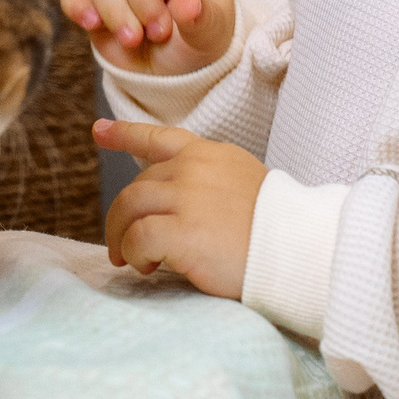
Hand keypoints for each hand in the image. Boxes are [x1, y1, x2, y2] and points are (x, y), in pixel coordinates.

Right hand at [58, 0, 235, 74]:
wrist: (172, 75)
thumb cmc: (196, 43)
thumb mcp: (212, 35)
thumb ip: (203, 19)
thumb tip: (188, 4)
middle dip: (143, 4)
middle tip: (159, 33)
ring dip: (115, 13)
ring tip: (133, 40)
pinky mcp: (95, 3)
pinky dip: (77, 4)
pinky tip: (90, 23)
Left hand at [94, 120, 265, 298]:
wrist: (299, 251)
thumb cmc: (276, 229)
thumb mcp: (244, 185)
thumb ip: (209, 182)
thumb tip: (174, 200)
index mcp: (210, 155)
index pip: (161, 138)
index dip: (126, 135)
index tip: (99, 131)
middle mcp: (194, 169)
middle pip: (137, 185)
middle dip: (122, 217)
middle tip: (121, 246)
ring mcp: (187, 197)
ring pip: (128, 207)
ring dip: (120, 236)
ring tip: (130, 260)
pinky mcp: (182, 230)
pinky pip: (137, 238)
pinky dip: (134, 254)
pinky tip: (147, 266)